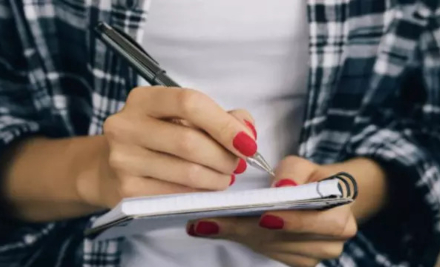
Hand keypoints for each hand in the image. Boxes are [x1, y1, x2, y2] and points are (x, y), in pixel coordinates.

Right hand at [77, 86, 256, 207]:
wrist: (108, 167)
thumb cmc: (155, 137)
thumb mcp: (181, 118)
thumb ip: (217, 118)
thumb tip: (246, 132)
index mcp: (143, 99)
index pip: (190, 103)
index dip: (224, 124)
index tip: (248, 143)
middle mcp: (126, 126)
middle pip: (190, 142)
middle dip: (225, 157)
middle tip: (237, 163)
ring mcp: (123, 160)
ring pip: (188, 172)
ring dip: (217, 178)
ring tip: (224, 177)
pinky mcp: (127, 191)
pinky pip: (178, 195)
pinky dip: (201, 194)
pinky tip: (204, 188)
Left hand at [185, 156, 356, 266]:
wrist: (321, 197)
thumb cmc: (310, 179)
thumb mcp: (304, 165)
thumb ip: (294, 172)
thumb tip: (282, 188)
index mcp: (341, 216)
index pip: (321, 223)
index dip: (293, 222)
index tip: (263, 218)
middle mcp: (333, 241)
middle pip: (288, 239)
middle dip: (246, 229)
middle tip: (211, 222)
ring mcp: (315, 255)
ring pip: (274, 249)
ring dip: (239, 236)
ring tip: (208, 225)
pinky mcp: (300, 261)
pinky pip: (271, 254)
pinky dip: (245, 241)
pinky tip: (223, 230)